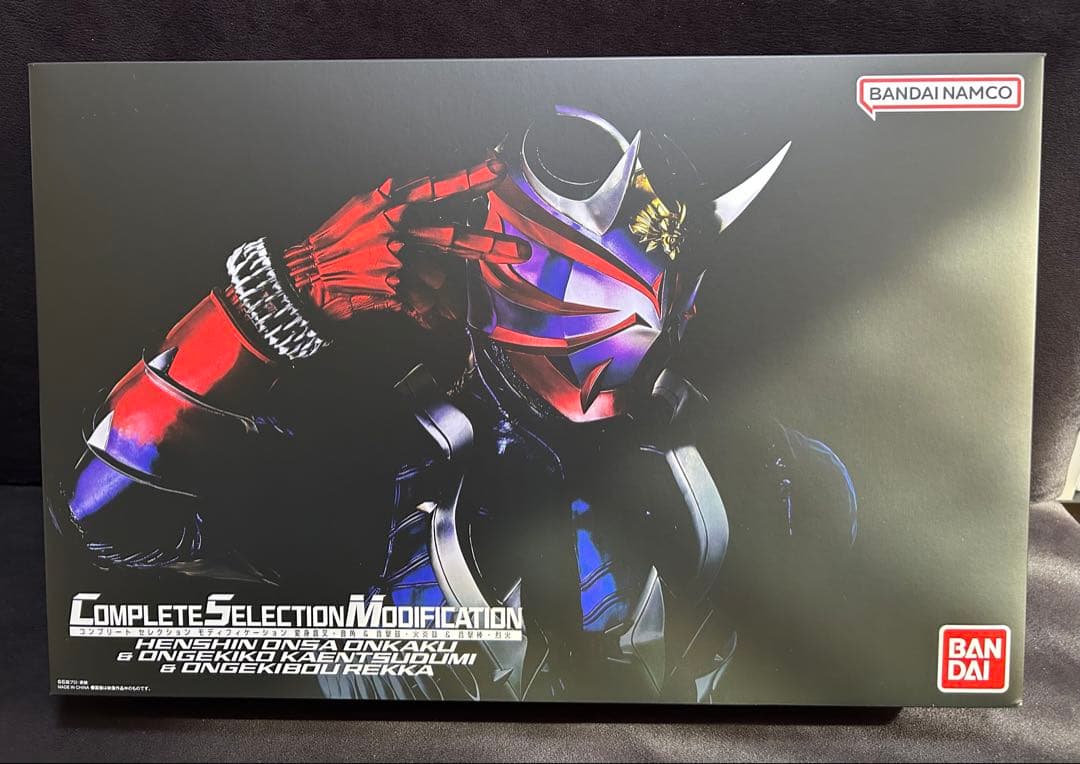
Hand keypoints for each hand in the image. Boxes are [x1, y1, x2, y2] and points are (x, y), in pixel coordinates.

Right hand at [283, 158, 529, 326]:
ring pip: (439, 276)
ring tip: (433, 302)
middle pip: (453, 235)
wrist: (307, 275)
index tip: (497, 170)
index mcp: (389, 201)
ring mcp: (394, 256)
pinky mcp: (391, 284)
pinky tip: (418, 311)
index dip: (469, 178)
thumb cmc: (338, 243)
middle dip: (490, 245)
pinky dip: (425, 310)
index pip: (436, 187)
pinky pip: (423, 300)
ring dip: (439, 293)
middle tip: (521, 251)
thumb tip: (433, 193)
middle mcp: (395, 225)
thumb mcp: (364, 208)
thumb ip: (397, 201)